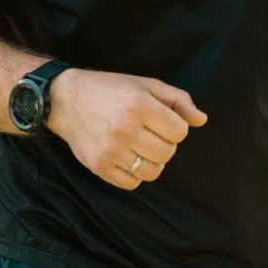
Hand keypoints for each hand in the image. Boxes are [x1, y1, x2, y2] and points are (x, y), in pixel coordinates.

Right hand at [47, 69, 206, 190]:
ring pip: (153, 171)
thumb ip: (178, 100)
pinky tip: (128, 156)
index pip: (179, 131)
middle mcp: (124, 128)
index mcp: (138, 105)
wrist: (66, 100)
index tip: (163, 120)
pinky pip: (132, 183)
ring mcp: (110, 150)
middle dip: (165, 143)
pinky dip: (136, 173)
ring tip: (141, 146)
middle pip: (168, 153)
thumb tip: (202, 120)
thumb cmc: (111, 90)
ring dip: (153, 160)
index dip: (176, 127)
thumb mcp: (146, 85)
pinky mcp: (98, 166)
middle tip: (150, 133)